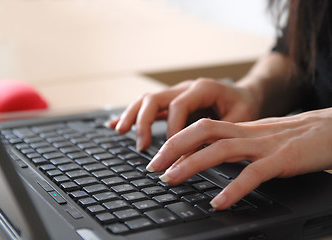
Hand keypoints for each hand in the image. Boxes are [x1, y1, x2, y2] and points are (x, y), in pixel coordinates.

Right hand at [108, 78, 258, 150]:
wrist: (245, 94)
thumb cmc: (244, 106)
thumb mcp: (240, 120)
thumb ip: (217, 135)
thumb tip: (191, 156)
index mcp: (202, 88)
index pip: (178, 106)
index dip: (172, 129)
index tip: (172, 150)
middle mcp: (185, 88)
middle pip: (155, 98)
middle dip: (143, 121)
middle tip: (141, 146)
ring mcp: (176, 93)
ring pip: (146, 99)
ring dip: (132, 115)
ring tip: (120, 131)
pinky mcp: (171, 103)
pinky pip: (147, 106)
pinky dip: (131, 114)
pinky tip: (116, 124)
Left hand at [146, 108, 331, 209]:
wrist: (329, 129)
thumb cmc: (293, 137)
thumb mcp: (258, 138)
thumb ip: (235, 144)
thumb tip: (210, 155)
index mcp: (240, 128)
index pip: (201, 128)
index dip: (176, 139)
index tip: (158, 156)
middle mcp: (246, 133)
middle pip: (202, 132)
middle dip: (173, 147)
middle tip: (153, 167)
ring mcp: (263, 145)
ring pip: (220, 149)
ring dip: (192, 164)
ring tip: (171, 180)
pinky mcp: (281, 159)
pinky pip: (253, 174)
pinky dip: (234, 188)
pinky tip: (218, 202)